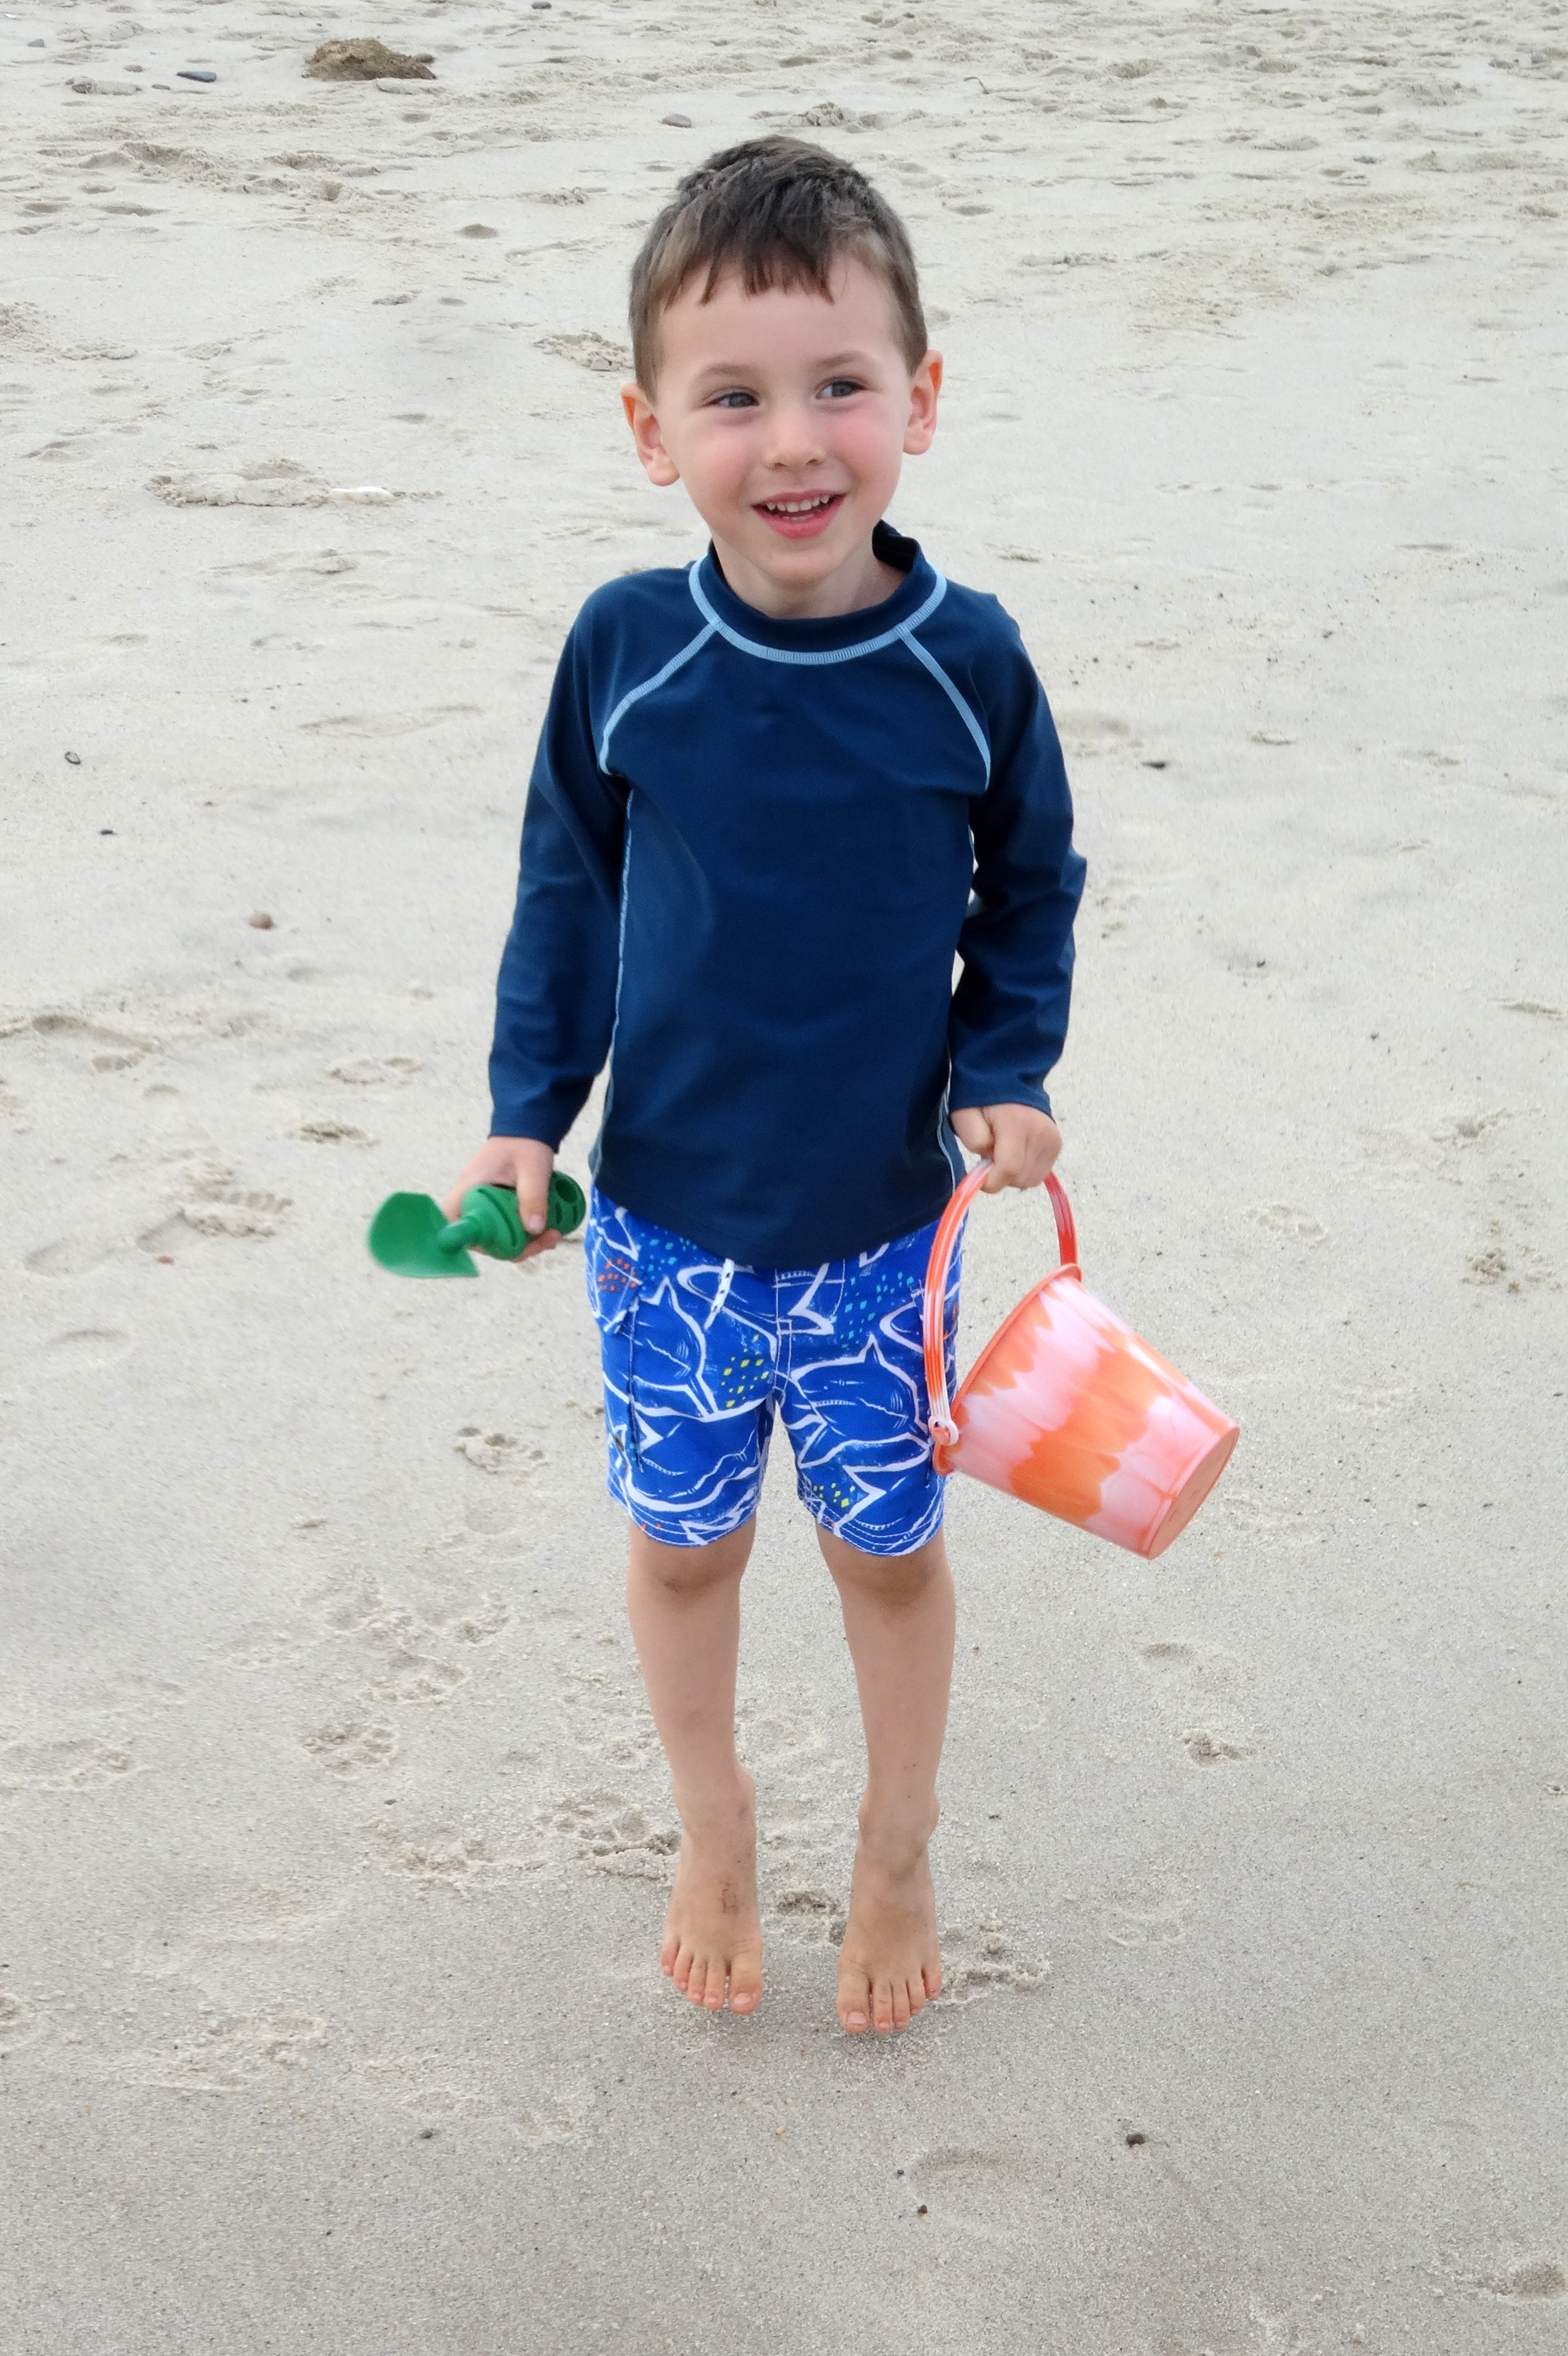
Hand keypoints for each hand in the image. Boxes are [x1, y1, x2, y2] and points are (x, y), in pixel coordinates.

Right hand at [442, 1136, 561, 1261]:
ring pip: (499, 1237)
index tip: (504, 1246)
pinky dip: (527, 1234)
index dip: (471, 1241)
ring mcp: (487, 1206)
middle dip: (514, 1248)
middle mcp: (473, 1201)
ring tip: (553, 1235)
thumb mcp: (533, 1168)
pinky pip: (509, 1229)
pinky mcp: (500, 1208)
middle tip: (545, 1241)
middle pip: (482, 1238)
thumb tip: (534, 1229)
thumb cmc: (525, 1143)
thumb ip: (533, 1196)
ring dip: (525, 1243)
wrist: (529, 1129)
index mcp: (470, 1188)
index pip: (454, 1223)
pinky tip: (550, 1230)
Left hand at [950, 1103, 1061, 1193]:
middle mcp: (1040, 1132)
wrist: (1008, 1080)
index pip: (1009, 1168)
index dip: (992, 1181)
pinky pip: (1041, 1173)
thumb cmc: (983, 1100)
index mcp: (1016, 1123)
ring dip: (1014, 1175)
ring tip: (1004, 1153)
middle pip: (1020, 1178)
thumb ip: (975, 1143)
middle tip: (991, 1156)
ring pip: (1031, 1180)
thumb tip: (990, 1166)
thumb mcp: (965, 1117)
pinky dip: (1025, 1170)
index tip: (980, 1177)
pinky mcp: (1057, 1143)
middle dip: (1001, 1176)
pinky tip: (1016, 1154)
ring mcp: (1052, 1138)